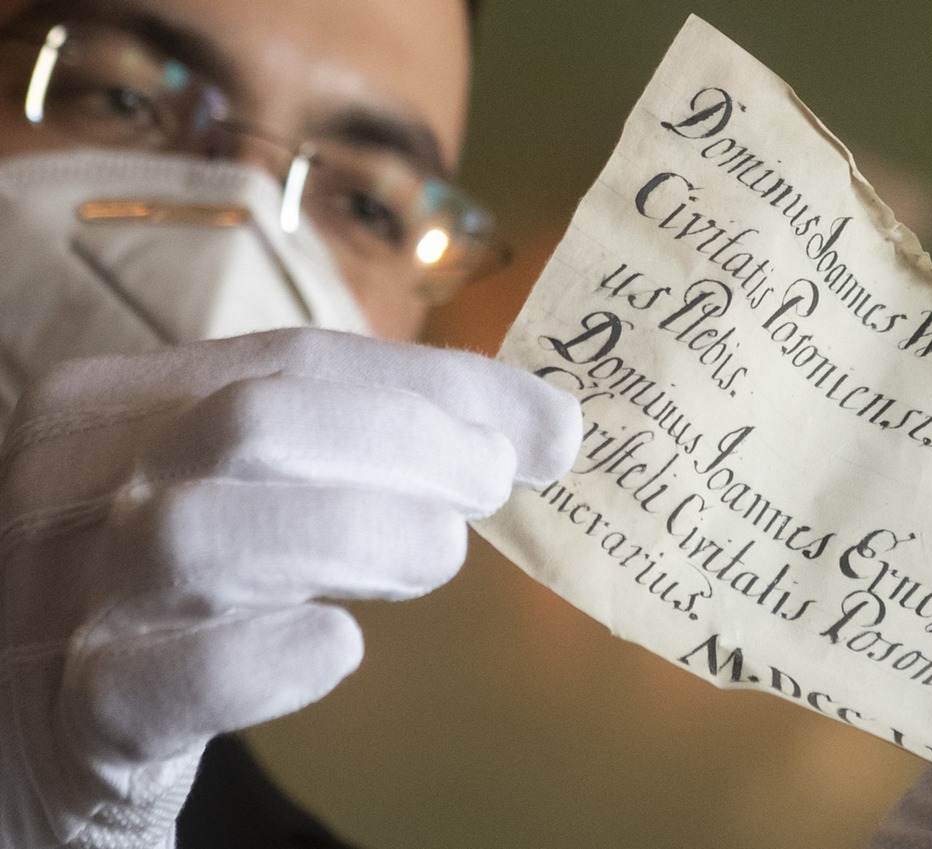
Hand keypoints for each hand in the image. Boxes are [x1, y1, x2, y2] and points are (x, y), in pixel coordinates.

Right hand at [0, 328, 580, 848]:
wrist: (18, 733)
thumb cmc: (160, 597)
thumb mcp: (242, 492)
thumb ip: (367, 449)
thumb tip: (549, 425)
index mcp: (117, 405)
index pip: (297, 359)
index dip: (438, 386)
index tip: (545, 430)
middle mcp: (74, 483)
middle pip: (257, 420)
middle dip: (408, 446)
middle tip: (489, 493)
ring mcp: (62, 600)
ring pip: (208, 531)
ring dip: (358, 535)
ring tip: (437, 558)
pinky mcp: (72, 722)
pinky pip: (157, 682)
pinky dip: (263, 660)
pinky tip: (337, 650)